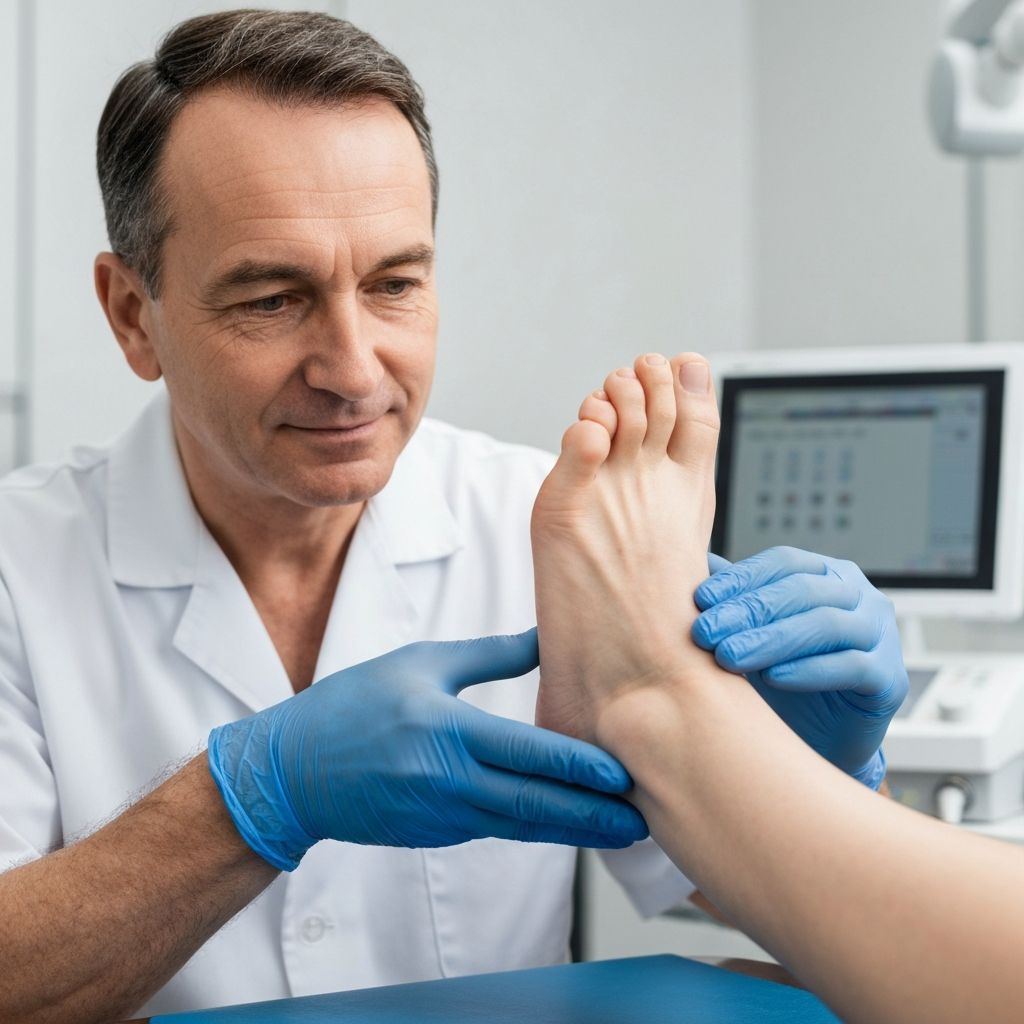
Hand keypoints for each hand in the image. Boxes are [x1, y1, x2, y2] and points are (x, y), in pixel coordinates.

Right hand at [208, 630, 648, 869]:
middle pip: (539, 805)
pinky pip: (501, 831)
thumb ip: (489, 654)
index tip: (625, 776)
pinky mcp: (440, 833)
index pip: (530, 755)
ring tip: (623, 832)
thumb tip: (546, 639)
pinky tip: (570, 827)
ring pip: (526, 827)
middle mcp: (451, 782)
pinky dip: (541, 831)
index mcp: (447, 732)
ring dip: (577, 831)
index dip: (583, 769)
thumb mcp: (420, 664)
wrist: (293, 772)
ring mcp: (445, 816)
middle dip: (596, 817)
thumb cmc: (354, 705)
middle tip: (646, 821)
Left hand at [692, 547, 907, 785]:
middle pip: (802, 590)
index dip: (740, 579)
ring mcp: (880, 634)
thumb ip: (726, 598)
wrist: (816, 739)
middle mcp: (857, 596)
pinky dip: (811, 670)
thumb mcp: (748, 632)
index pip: (782, 562)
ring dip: (772, 639)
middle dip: (748, 611)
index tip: (699, 599)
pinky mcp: (889, 678)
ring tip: (728, 657)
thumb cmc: (779, 676)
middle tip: (704, 633)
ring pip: (827, 625)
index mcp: (824, 574)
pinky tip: (775, 678)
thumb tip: (678, 562)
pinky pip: (853, 666)